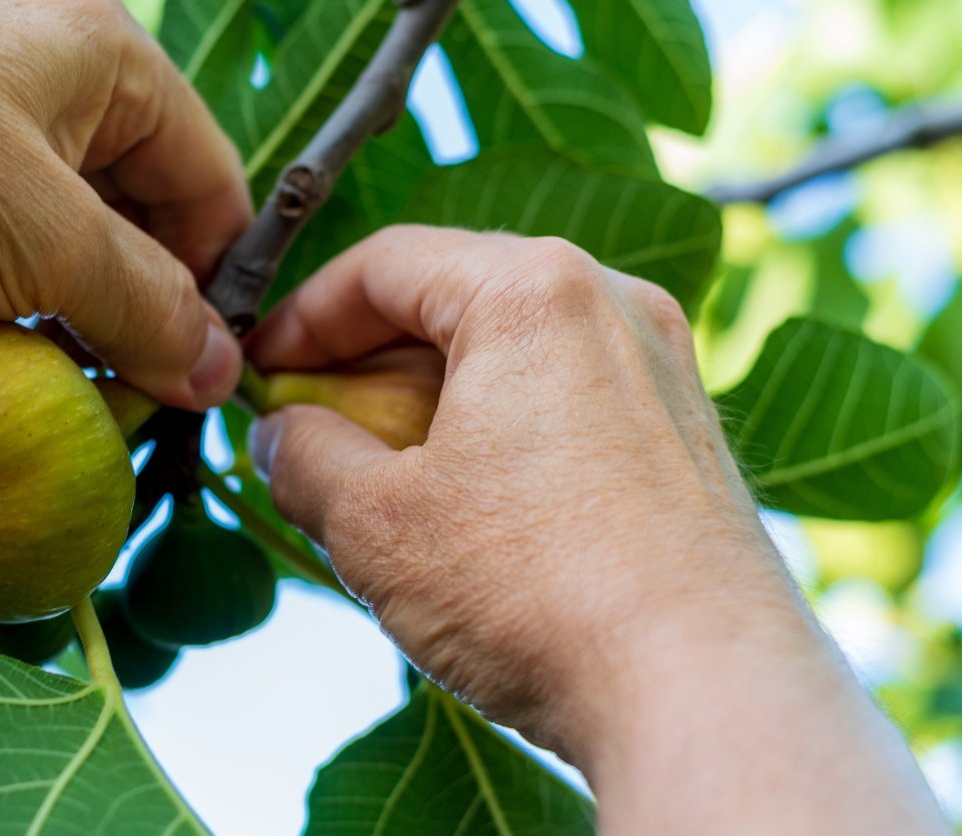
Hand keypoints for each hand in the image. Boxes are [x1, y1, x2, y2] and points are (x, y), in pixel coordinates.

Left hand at [0, 0, 249, 408]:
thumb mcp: (44, 242)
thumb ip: (146, 310)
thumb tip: (220, 377)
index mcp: (103, 52)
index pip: (208, 177)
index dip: (216, 282)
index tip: (207, 380)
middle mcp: (45, 72)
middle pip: (138, 211)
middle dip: (140, 307)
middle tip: (136, 401)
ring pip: (62, 238)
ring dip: (70, 317)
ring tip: (69, 391)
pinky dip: (4, 307)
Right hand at [246, 227, 944, 832]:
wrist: (703, 698)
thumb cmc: (540, 595)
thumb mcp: (374, 522)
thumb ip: (301, 455)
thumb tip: (278, 435)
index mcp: (532, 291)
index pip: (384, 264)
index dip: (301, 318)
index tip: (258, 372)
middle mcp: (614, 305)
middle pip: (453, 301)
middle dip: (361, 366)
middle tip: (304, 428)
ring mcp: (662, 372)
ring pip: (510, 356)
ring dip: (426, 406)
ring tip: (375, 481)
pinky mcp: (685, 440)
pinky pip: (563, 404)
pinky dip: (495, 435)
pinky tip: (460, 513)